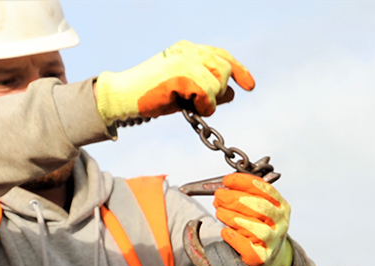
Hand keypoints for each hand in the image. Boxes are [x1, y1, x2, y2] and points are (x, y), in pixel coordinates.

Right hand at [95, 41, 253, 125]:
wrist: (124, 96)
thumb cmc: (153, 95)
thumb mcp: (186, 90)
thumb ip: (208, 88)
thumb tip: (232, 93)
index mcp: (188, 49)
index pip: (221, 55)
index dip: (239, 69)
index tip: (250, 86)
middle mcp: (188, 50)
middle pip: (225, 68)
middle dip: (221, 90)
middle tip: (203, 103)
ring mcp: (185, 60)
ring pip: (218, 82)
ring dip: (210, 101)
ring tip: (191, 105)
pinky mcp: (182, 74)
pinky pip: (208, 93)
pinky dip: (203, 106)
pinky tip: (188, 107)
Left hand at [214, 174, 293, 265]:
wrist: (268, 255)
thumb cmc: (260, 228)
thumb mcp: (259, 208)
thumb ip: (245, 196)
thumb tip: (224, 188)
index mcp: (281, 206)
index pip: (265, 190)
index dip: (244, 182)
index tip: (227, 180)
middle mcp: (280, 223)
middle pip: (260, 207)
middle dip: (235, 198)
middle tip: (219, 195)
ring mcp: (273, 241)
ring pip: (256, 228)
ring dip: (233, 217)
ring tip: (220, 212)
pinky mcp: (262, 257)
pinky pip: (248, 247)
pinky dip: (234, 237)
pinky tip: (226, 231)